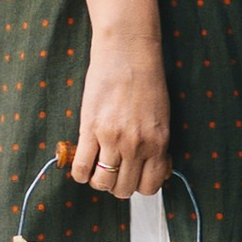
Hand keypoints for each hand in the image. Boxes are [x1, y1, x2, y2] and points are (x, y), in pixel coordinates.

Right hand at [69, 25, 172, 201]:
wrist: (127, 53)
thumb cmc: (146, 81)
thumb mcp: (161, 117)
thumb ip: (155, 145)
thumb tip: (150, 167)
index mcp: (158, 143)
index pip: (150, 187)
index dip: (139, 186)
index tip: (132, 177)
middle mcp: (137, 145)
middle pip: (123, 188)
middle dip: (116, 186)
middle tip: (112, 172)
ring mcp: (113, 139)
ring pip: (102, 182)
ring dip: (98, 180)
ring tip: (96, 168)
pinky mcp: (90, 129)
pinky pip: (82, 166)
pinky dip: (80, 172)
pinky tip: (82, 166)